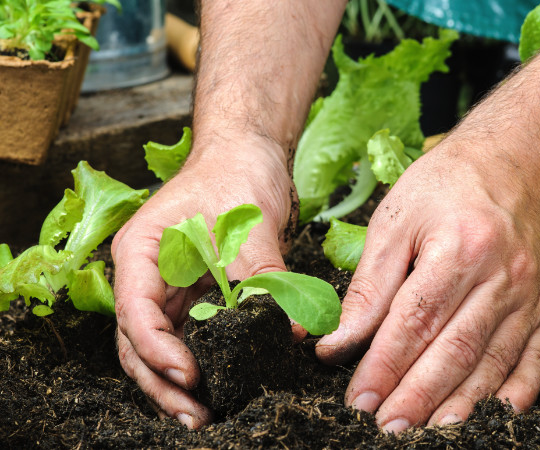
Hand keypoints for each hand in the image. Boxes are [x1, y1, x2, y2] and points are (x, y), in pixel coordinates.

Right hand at [112, 134, 296, 428]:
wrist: (249, 155)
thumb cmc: (238, 173)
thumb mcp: (250, 223)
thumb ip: (266, 277)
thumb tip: (292, 330)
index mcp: (141, 251)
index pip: (135, 310)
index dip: (157, 349)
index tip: (190, 374)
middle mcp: (148, 276)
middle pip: (139, 341)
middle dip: (162, 382)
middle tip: (195, 415)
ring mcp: (170, 290)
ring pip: (162, 348)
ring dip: (177, 383)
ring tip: (203, 415)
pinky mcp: (197, 298)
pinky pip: (193, 338)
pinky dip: (203, 364)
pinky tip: (220, 387)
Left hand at [316, 139, 539, 431]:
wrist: (515, 159)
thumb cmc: (447, 184)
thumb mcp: (396, 220)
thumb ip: (370, 284)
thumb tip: (339, 341)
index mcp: (459, 248)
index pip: (414, 323)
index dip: (384, 366)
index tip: (358, 399)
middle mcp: (502, 276)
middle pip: (454, 351)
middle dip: (416, 397)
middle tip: (386, 429)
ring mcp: (532, 295)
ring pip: (492, 363)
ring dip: (459, 405)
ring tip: (427, 433)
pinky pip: (536, 359)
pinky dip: (515, 393)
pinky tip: (491, 416)